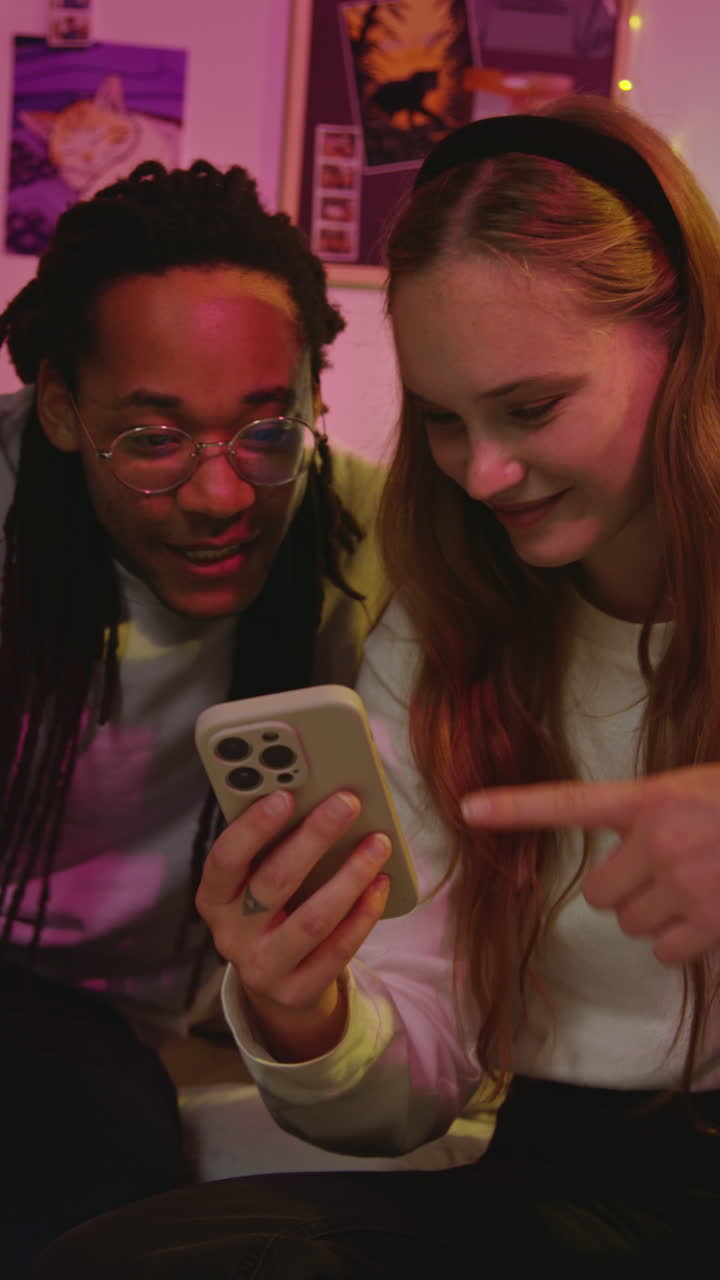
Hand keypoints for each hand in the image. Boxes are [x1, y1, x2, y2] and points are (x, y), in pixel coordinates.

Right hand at [196, 788, 390, 1058]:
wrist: (276, 982)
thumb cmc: (269, 910)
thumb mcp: (254, 881)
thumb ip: (271, 846)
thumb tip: (316, 798)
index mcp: (214, 898)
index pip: (225, 860)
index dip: (253, 828)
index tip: (286, 795)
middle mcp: (231, 935)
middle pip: (275, 882)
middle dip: (314, 838)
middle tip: (347, 803)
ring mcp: (263, 968)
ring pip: (313, 919)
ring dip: (350, 876)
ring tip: (378, 843)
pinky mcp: (297, 992)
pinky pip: (338, 950)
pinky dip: (364, 914)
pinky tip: (380, 883)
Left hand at [461, 764, 719, 965]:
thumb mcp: (697, 790)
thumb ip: (657, 814)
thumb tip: (634, 848)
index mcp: (652, 798)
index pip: (570, 802)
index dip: (516, 807)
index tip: (470, 809)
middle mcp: (659, 842)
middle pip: (601, 893)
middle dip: (625, 890)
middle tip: (664, 873)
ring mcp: (683, 886)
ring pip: (631, 923)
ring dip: (655, 916)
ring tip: (698, 889)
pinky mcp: (708, 924)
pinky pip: (665, 949)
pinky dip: (683, 942)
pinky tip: (711, 915)